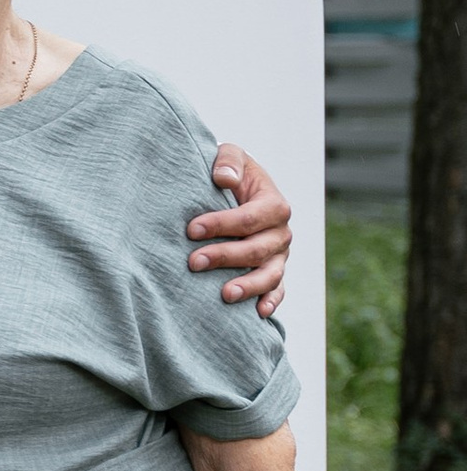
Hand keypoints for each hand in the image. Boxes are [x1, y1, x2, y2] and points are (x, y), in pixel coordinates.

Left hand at [190, 146, 291, 316]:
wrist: (237, 192)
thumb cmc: (230, 173)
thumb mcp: (231, 156)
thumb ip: (229, 161)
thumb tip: (224, 178)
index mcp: (274, 204)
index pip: (249, 218)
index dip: (221, 224)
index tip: (191, 230)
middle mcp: (280, 233)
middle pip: (256, 249)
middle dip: (225, 256)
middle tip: (192, 262)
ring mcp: (279, 256)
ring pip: (270, 275)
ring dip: (249, 286)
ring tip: (224, 294)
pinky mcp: (274, 272)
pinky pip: (278, 290)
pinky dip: (272, 302)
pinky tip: (258, 314)